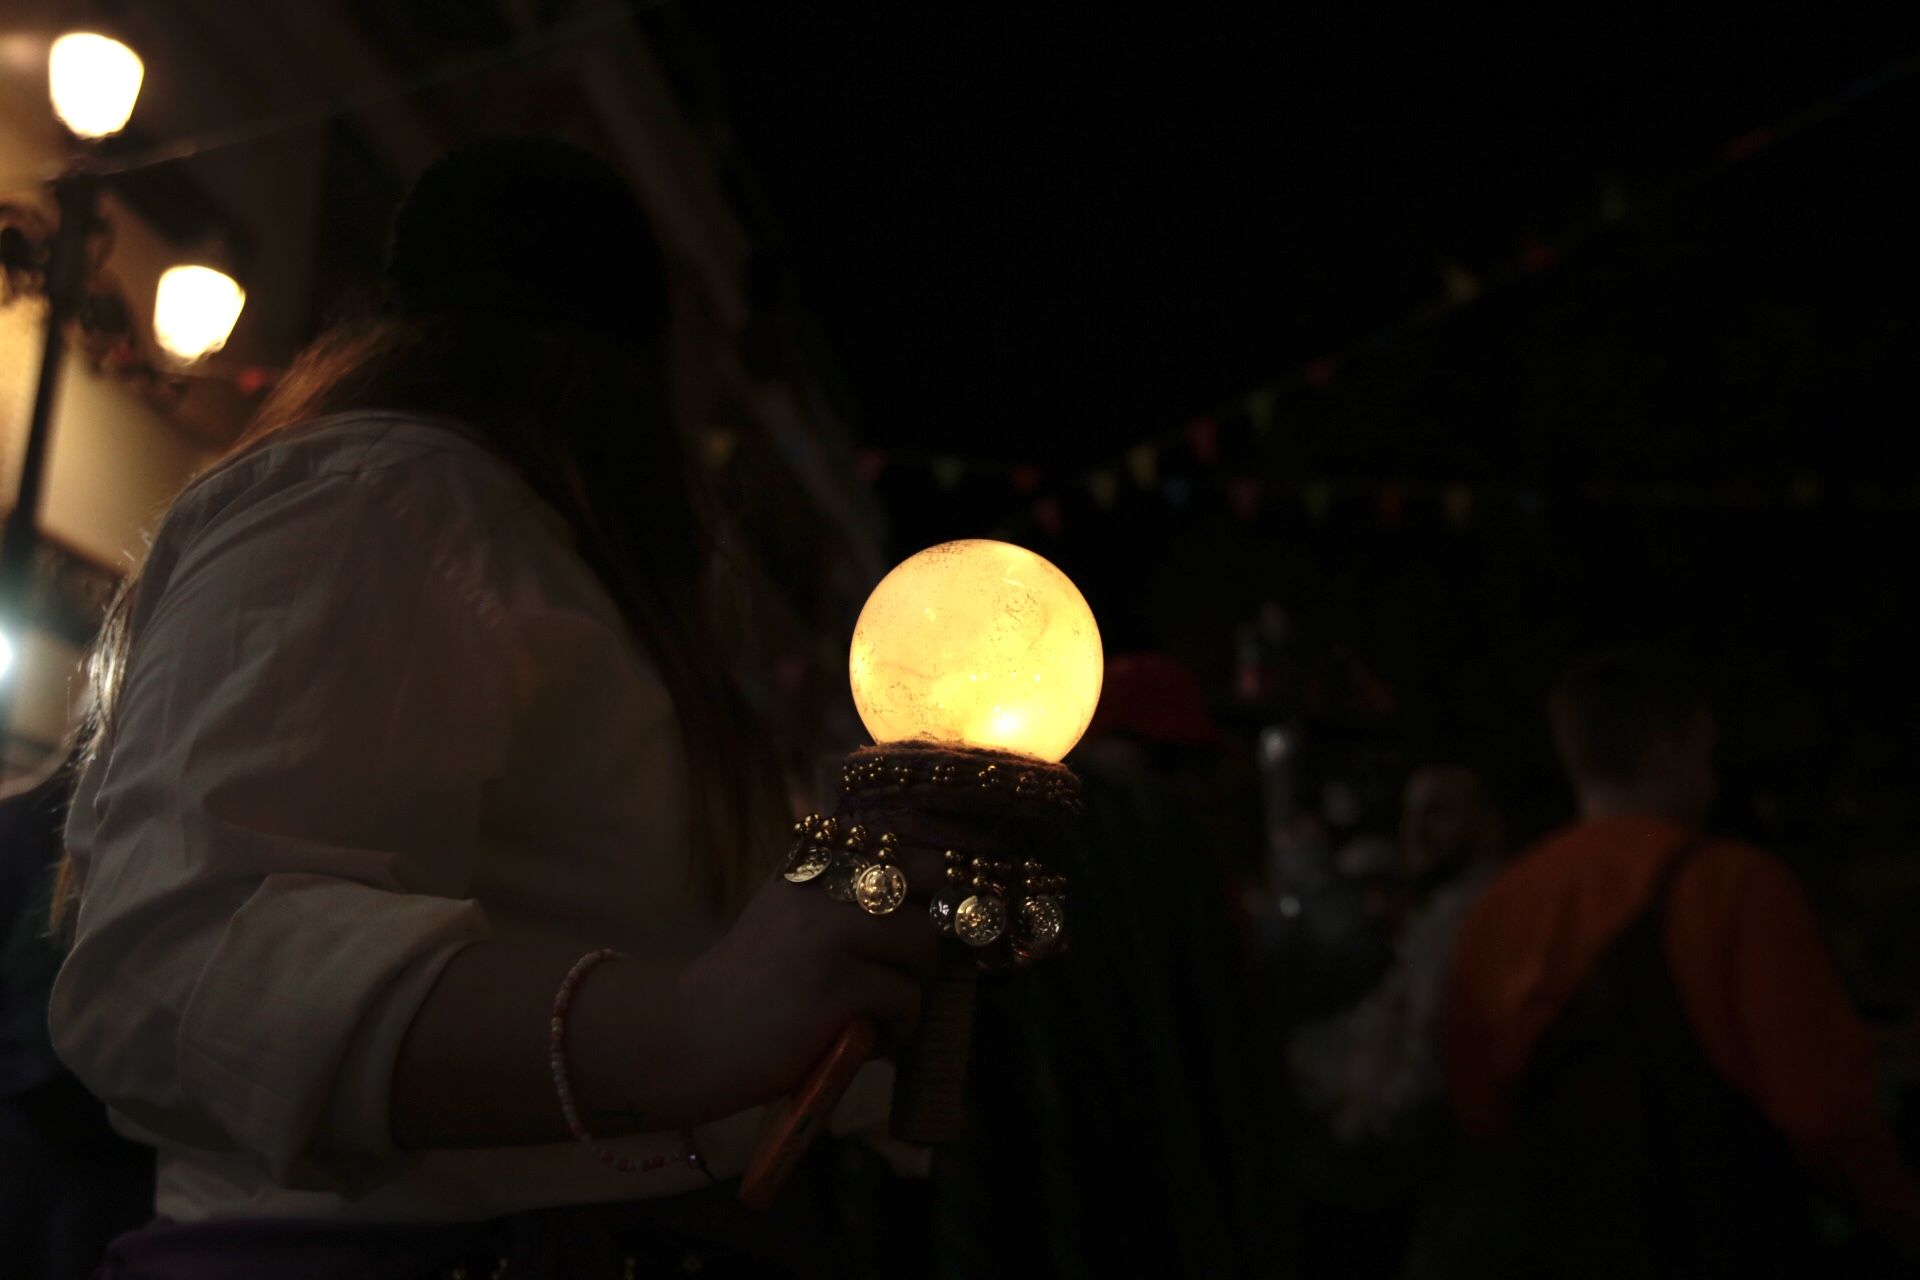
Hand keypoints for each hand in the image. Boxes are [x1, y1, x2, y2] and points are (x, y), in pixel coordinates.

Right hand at [651, 841, 946, 1124]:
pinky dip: (897, 1029)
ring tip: (880, 1015)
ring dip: (914, 988)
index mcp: (816, 862)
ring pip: (924, 945)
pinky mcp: (836, 985)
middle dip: (935, 936)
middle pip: (931, 889)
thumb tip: (939, 906)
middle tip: (915, 971)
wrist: (687, 1038)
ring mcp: (829, 932)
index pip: (905, 843)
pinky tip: (862, 1041)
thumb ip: (849, 899)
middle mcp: (824, 884)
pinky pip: (906, 999)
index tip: (946, 908)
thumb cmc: (751, 987)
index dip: (941, 875)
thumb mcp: (793, 916)